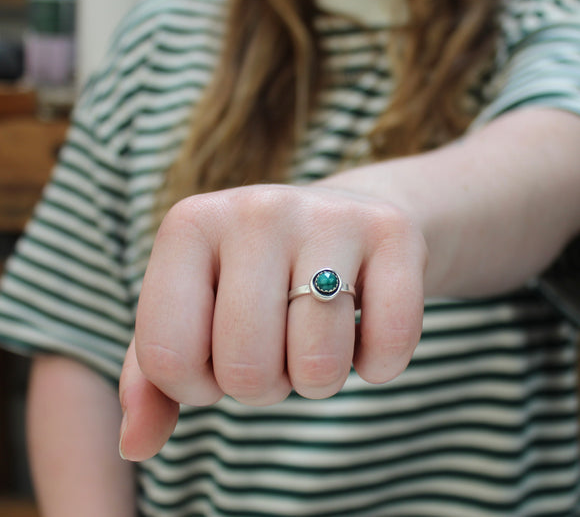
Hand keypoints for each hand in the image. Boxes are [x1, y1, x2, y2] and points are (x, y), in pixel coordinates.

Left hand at [119, 184, 426, 459]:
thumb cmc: (255, 280)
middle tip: (275, 346)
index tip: (219, 356)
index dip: (198, 384)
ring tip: (314, 335)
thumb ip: (154, 378)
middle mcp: (256, 209)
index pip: (169, 357)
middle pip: (245, 368)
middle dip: (263, 385)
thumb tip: (137, 444)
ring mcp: (328, 215)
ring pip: (318, 364)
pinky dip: (378, 364)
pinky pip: (388, 347)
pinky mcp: (393, 232)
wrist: (339, 221)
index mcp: (189, 226)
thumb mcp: (195, 313)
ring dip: (318, 379)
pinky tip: (365, 326)